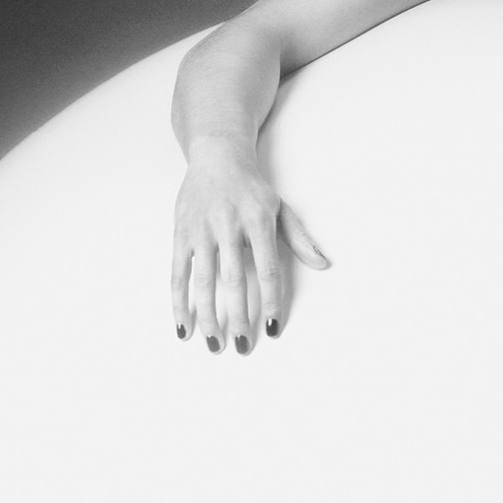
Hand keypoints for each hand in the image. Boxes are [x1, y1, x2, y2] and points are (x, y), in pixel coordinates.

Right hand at [171, 138, 329, 352]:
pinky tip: (184, 326)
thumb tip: (323, 264)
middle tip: (242, 345)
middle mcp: (229, 226)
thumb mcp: (281, 208)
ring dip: (207, 315)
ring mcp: (202, 231)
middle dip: (238, 315)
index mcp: (259, 221)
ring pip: (203, 280)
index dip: (271, 300)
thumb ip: (300, 238)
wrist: (217, 158)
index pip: (268, 269)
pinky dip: (179, 302)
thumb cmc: (252, 189)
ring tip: (214, 344)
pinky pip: (178, 273)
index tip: (273, 326)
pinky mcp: (181, 234)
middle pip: (234, 279)